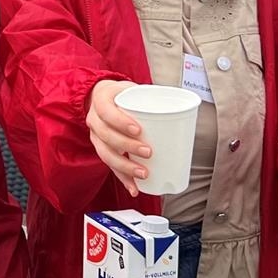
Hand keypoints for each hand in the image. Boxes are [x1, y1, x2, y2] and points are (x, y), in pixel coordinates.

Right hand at [86, 79, 152, 196]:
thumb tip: (182, 107)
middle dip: (128, 147)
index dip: (121, 122)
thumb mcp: (131, 89)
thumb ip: (150, 97)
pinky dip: (123, 179)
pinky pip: (111, 166)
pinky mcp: (102, 149)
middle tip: (148, 152)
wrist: (101, 97)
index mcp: (101, 101)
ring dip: (125, 167)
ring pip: (106, 155)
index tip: (138, 130)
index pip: (107, 113)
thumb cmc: (120, 94)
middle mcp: (94, 120)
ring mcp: (96, 136)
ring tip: (143, 173)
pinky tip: (134, 188)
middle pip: (107, 136)